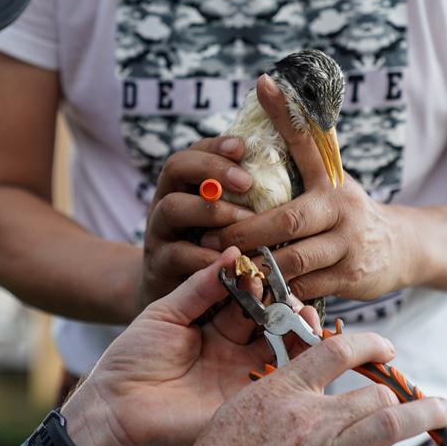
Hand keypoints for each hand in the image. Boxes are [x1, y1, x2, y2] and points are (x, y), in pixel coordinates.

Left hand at [60, 247, 318, 445]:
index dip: (258, 285)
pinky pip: (280, 382)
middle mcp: (232, 352)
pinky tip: (303, 340)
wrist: (116, 408)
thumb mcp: (166, 312)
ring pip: (284, 350)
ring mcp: (241, 378)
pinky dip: (298, 361)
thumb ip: (200, 287)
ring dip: (298, 330)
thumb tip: (232, 253)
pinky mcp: (245, 403)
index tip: (263, 268)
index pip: (247, 301)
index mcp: (213, 329)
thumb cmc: (132, 359)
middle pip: (272, 324)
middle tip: (291, 292)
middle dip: (286, 305)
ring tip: (304, 313)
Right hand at [137, 137, 255, 307]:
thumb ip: (244, 200)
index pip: (193, 150)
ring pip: (172, 207)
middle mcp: (165, 201)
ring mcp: (158, 232)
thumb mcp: (225, 221)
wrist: (176, 299)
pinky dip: (207, 256)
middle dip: (212, 169)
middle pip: (175, 168)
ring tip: (245, 221)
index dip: (215, 146)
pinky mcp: (159, 265)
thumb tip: (288, 174)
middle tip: (246, 182)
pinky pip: (178, 254)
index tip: (242, 147)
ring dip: (211, 210)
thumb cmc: (213, 252)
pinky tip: (234, 259)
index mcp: (182, 186)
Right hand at [171, 332, 446, 445]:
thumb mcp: (240, 410)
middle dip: (402, 393)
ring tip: (443, 412)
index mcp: (280, 391)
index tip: (386, 349)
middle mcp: (308, 419)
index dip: (370, 344)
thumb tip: (310, 386)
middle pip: (371, 393)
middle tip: (423, 395)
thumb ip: (279, 393)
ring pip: (389, 424)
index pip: (334, 351)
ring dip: (423, 417)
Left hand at [201, 75, 417, 301]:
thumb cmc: (345, 212)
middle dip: (244, 230)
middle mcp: (341, 207)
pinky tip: (254, 287)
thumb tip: (271, 101)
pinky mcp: (351, 278)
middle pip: (286, 220)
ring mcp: (348, 244)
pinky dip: (276, 288)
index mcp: (331, 178)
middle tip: (208, 234)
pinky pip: (303, 287)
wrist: (402, 248)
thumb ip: (303, 158)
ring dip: (256, 264)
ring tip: (224, 262)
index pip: (307, 139)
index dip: (284, 112)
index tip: (264, 82)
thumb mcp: (330, 179)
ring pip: (293, 259)